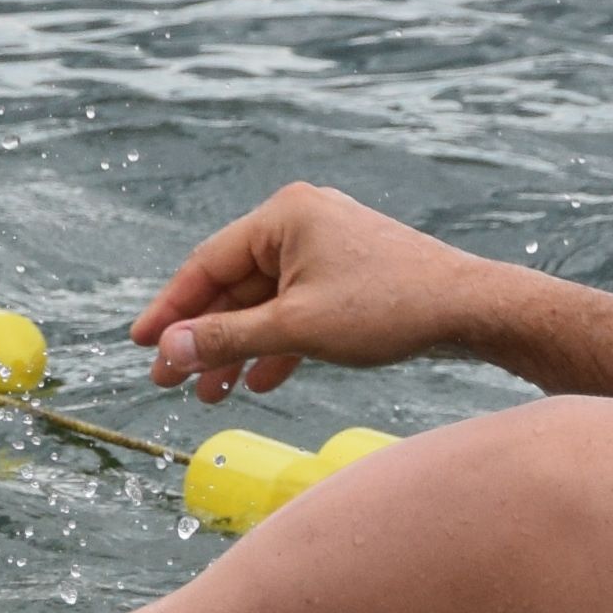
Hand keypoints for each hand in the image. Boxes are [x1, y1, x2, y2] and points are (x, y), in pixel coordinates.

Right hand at [133, 182, 477, 399]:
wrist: (472, 310)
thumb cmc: (388, 309)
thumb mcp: (296, 328)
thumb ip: (228, 339)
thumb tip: (169, 352)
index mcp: (283, 217)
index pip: (206, 265)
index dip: (170, 311)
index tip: (140, 345)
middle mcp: (301, 222)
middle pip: (233, 285)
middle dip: (204, 338)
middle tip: (168, 382)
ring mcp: (327, 247)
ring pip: (265, 302)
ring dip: (239, 348)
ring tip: (213, 395)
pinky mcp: (349, 275)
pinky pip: (297, 308)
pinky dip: (277, 343)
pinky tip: (262, 382)